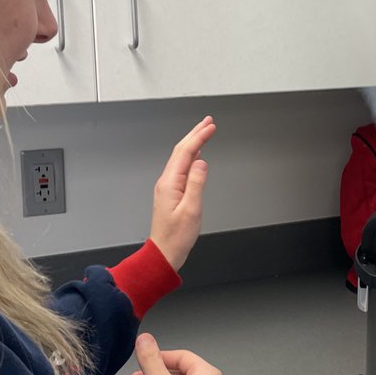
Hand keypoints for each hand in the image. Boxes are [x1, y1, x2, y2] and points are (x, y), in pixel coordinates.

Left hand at [149, 116, 215, 271]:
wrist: (164, 252)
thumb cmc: (176, 236)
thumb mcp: (191, 210)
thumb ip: (196, 184)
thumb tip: (202, 163)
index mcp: (170, 183)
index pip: (185, 152)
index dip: (199, 137)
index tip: (211, 127)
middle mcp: (166, 182)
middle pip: (181, 151)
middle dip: (195, 134)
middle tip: (208, 122)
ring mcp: (168, 186)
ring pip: (181, 158)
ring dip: (193, 143)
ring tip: (204, 132)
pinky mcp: (171, 192)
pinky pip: (181, 168)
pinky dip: (191, 156)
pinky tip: (196, 156)